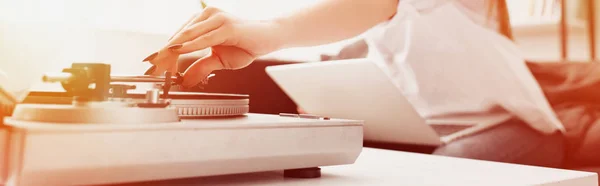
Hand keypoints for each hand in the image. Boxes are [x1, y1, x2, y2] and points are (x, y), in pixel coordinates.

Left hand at [144, 7, 283, 86]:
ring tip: (160, 62)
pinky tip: (180, 51)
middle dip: (163, 53)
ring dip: (172, 50)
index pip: (178, 37)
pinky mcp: (227, 26)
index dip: (163, 53)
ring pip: (188, 35)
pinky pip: (205, 37)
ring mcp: (217, 19)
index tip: (152, 66)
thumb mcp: (220, 60)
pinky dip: (191, 45)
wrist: (270, 38)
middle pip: (179, 36)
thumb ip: (202, 67)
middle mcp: (207, 16)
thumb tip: (187, 79)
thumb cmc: (247, 44)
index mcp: (203, 22)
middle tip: (151, 67)